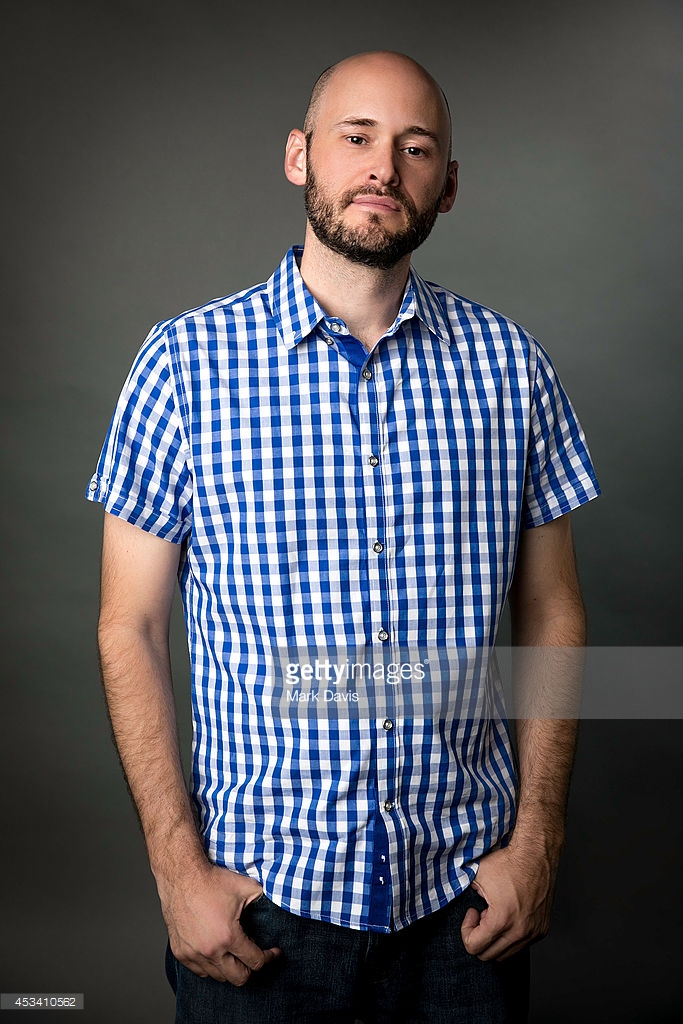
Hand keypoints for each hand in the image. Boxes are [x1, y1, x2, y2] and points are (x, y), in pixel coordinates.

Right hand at [159, 860, 280, 984]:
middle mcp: (210, 950)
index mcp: (228, 937)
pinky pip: (199, 971)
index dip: (269, 958)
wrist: (182, 875)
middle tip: (254, 955)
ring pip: (218, 976)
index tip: (273, 952)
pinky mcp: (180, 952)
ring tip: (235, 951)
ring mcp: (193, 954)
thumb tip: (278, 908)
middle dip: (251, 968)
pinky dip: (211, 966)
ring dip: (230, 967)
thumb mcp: (246, 887)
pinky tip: (217, 951)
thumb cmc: (212, 880)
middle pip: (238, 978)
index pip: (255, 962)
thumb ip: (264, 901)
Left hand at [461, 845, 556, 960]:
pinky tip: (508, 915)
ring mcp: (533, 933)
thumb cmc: (507, 863)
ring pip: (505, 955)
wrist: (536, 855)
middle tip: (481, 916)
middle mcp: (520, 931)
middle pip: (488, 956)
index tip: (472, 911)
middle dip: (479, 937)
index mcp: (502, 920)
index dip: (466, 930)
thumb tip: (454, 899)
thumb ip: (463, 893)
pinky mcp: (541, 930)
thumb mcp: (477, 876)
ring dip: (495, 940)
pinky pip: (520, 946)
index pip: (474, 947)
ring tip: (494, 916)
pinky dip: (510, 937)